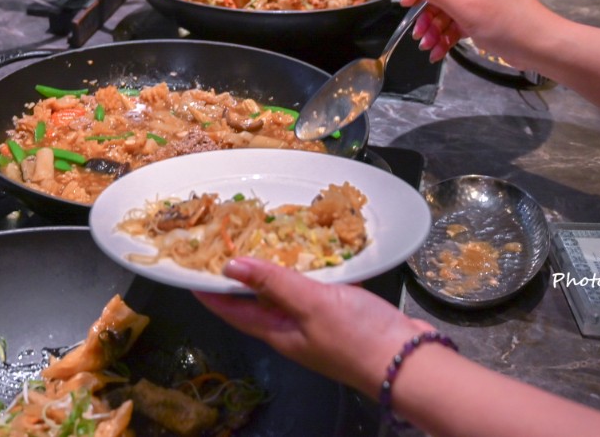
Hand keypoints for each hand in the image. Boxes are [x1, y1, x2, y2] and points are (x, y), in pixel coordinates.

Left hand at [193, 258, 430, 396]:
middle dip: (242, 274)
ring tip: (266, 238)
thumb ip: (273, 282)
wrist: (410, 361)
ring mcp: (320, 323)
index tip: (189, 271)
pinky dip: (313, 269)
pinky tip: (317, 249)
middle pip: (258, 301)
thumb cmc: (357, 336)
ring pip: (289, 292)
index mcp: (278, 332)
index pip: (232, 311)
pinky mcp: (344, 314)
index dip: (210, 292)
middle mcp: (294, 329)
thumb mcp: (310, 304)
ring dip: (278, 268)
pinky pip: (319, 289)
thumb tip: (229, 266)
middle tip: (227, 241)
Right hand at [399, 0, 560, 65]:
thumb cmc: (507, 23)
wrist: (542, 47)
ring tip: (427, 48)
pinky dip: (449, 36)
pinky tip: (438, 52)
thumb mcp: (467, 7)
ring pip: (450, 10)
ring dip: (436, 29)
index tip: (406, 4)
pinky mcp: (486, 16)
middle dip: (428, 15)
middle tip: (417, 35)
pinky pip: (460, 22)